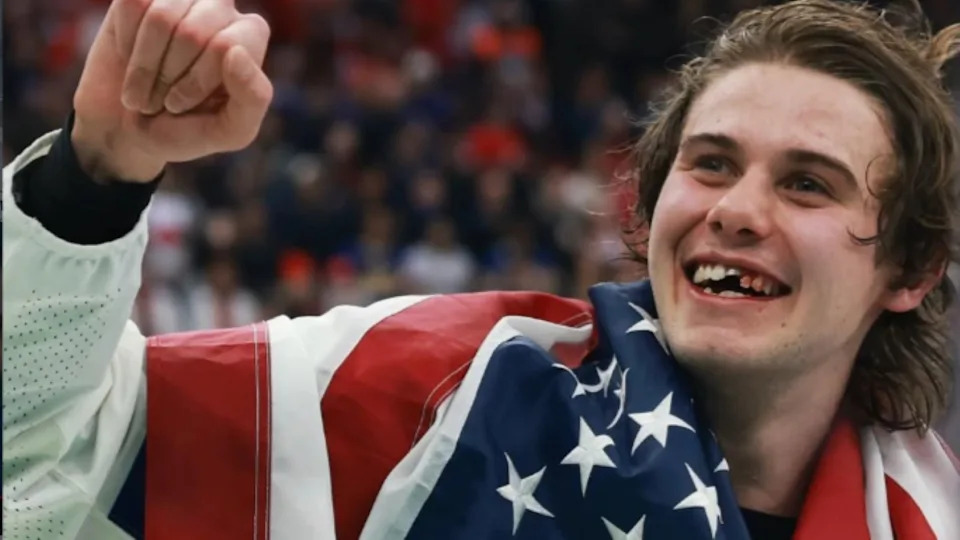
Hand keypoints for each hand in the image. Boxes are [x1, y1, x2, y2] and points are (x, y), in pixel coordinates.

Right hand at [72, 0, 272, 181]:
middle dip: (168, 77)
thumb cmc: (186, 131)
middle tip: (160, 100)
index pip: (225, 45)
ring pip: (161, 17)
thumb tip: (236, 52)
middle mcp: (221, 8)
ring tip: (144, 87)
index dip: (196, 81)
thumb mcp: (230, 132)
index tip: (181, 104)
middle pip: (192, 33)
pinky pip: (132, 5)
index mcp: (251, 36)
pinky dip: (125, 42)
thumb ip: (252, 99)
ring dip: (144, 65)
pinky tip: (130, 56)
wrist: (127, 130)